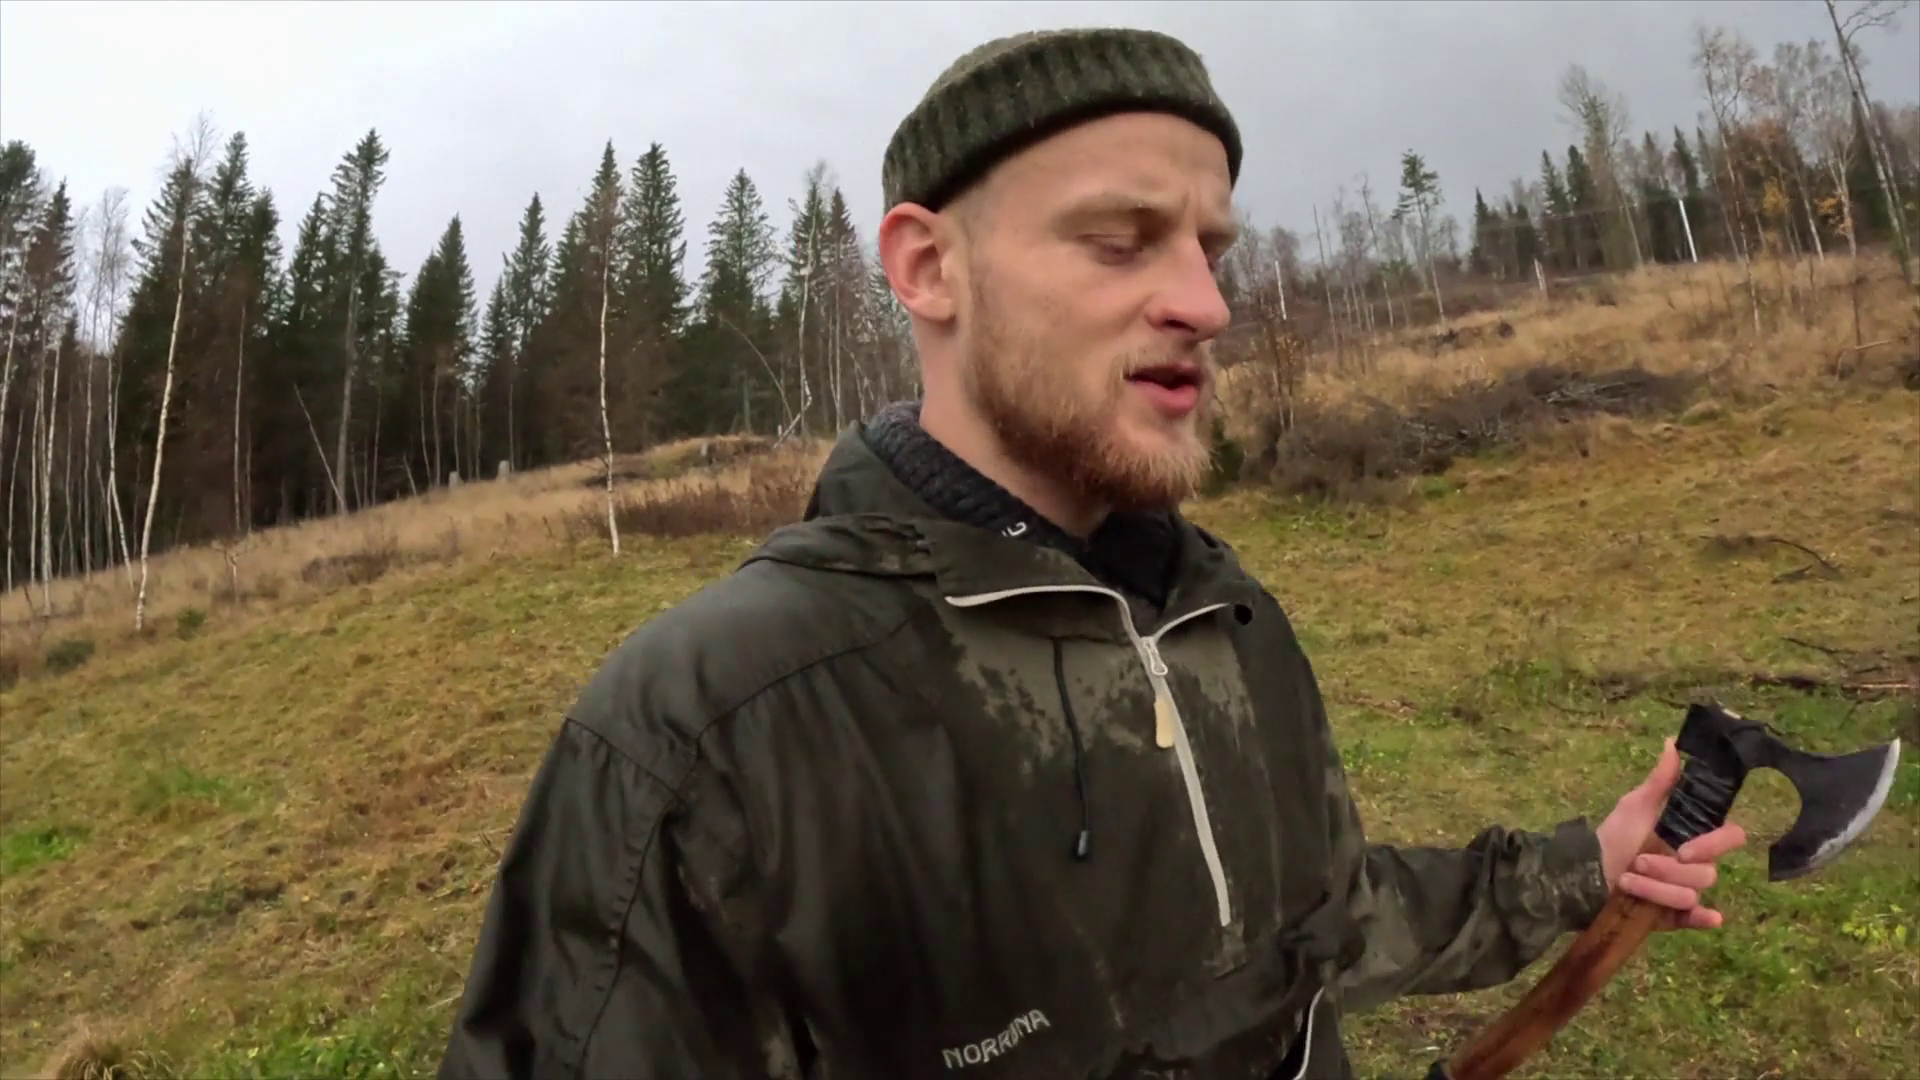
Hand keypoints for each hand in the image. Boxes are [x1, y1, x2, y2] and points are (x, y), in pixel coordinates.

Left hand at [1594, 737, 1747, 929]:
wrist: (1585, 873)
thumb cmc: (1615, 836)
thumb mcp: (1635, 806)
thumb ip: (1660, 780)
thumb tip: (1673, 742)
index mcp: (1692, 836)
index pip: (1730, 837)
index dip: (1714, 844)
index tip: (1684, 849)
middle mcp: (1695, 865)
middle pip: (1707, 872)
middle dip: (1668, 870)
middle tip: (1639, 863)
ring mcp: (1685, 891)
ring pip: (1690, 894)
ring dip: (1655, 889)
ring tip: (1626, 881)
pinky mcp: (1674, 916)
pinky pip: (1696, 919)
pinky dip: (1702, 919)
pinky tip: (1710, 918)